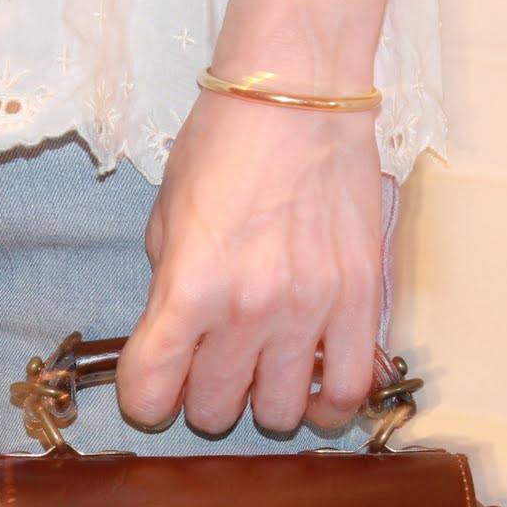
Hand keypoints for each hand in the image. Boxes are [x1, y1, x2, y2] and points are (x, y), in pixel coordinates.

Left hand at [117, 89, 383, 435]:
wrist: (299, 93)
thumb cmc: (225, 143)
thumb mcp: (165, 216)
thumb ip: (167, 287)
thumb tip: (176, 339)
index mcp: (188, 286)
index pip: (150, 393)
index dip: (145, 398)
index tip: (155, 383)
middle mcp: (247, 309)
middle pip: (214, 410)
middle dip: (204, 397)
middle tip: (212, 367)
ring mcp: (309, 309)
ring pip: (281, 413)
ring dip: (265, 401)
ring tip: (266, 370)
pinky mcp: (361, 299)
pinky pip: (351, 389)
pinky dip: (330, 403)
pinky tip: (317, 387)